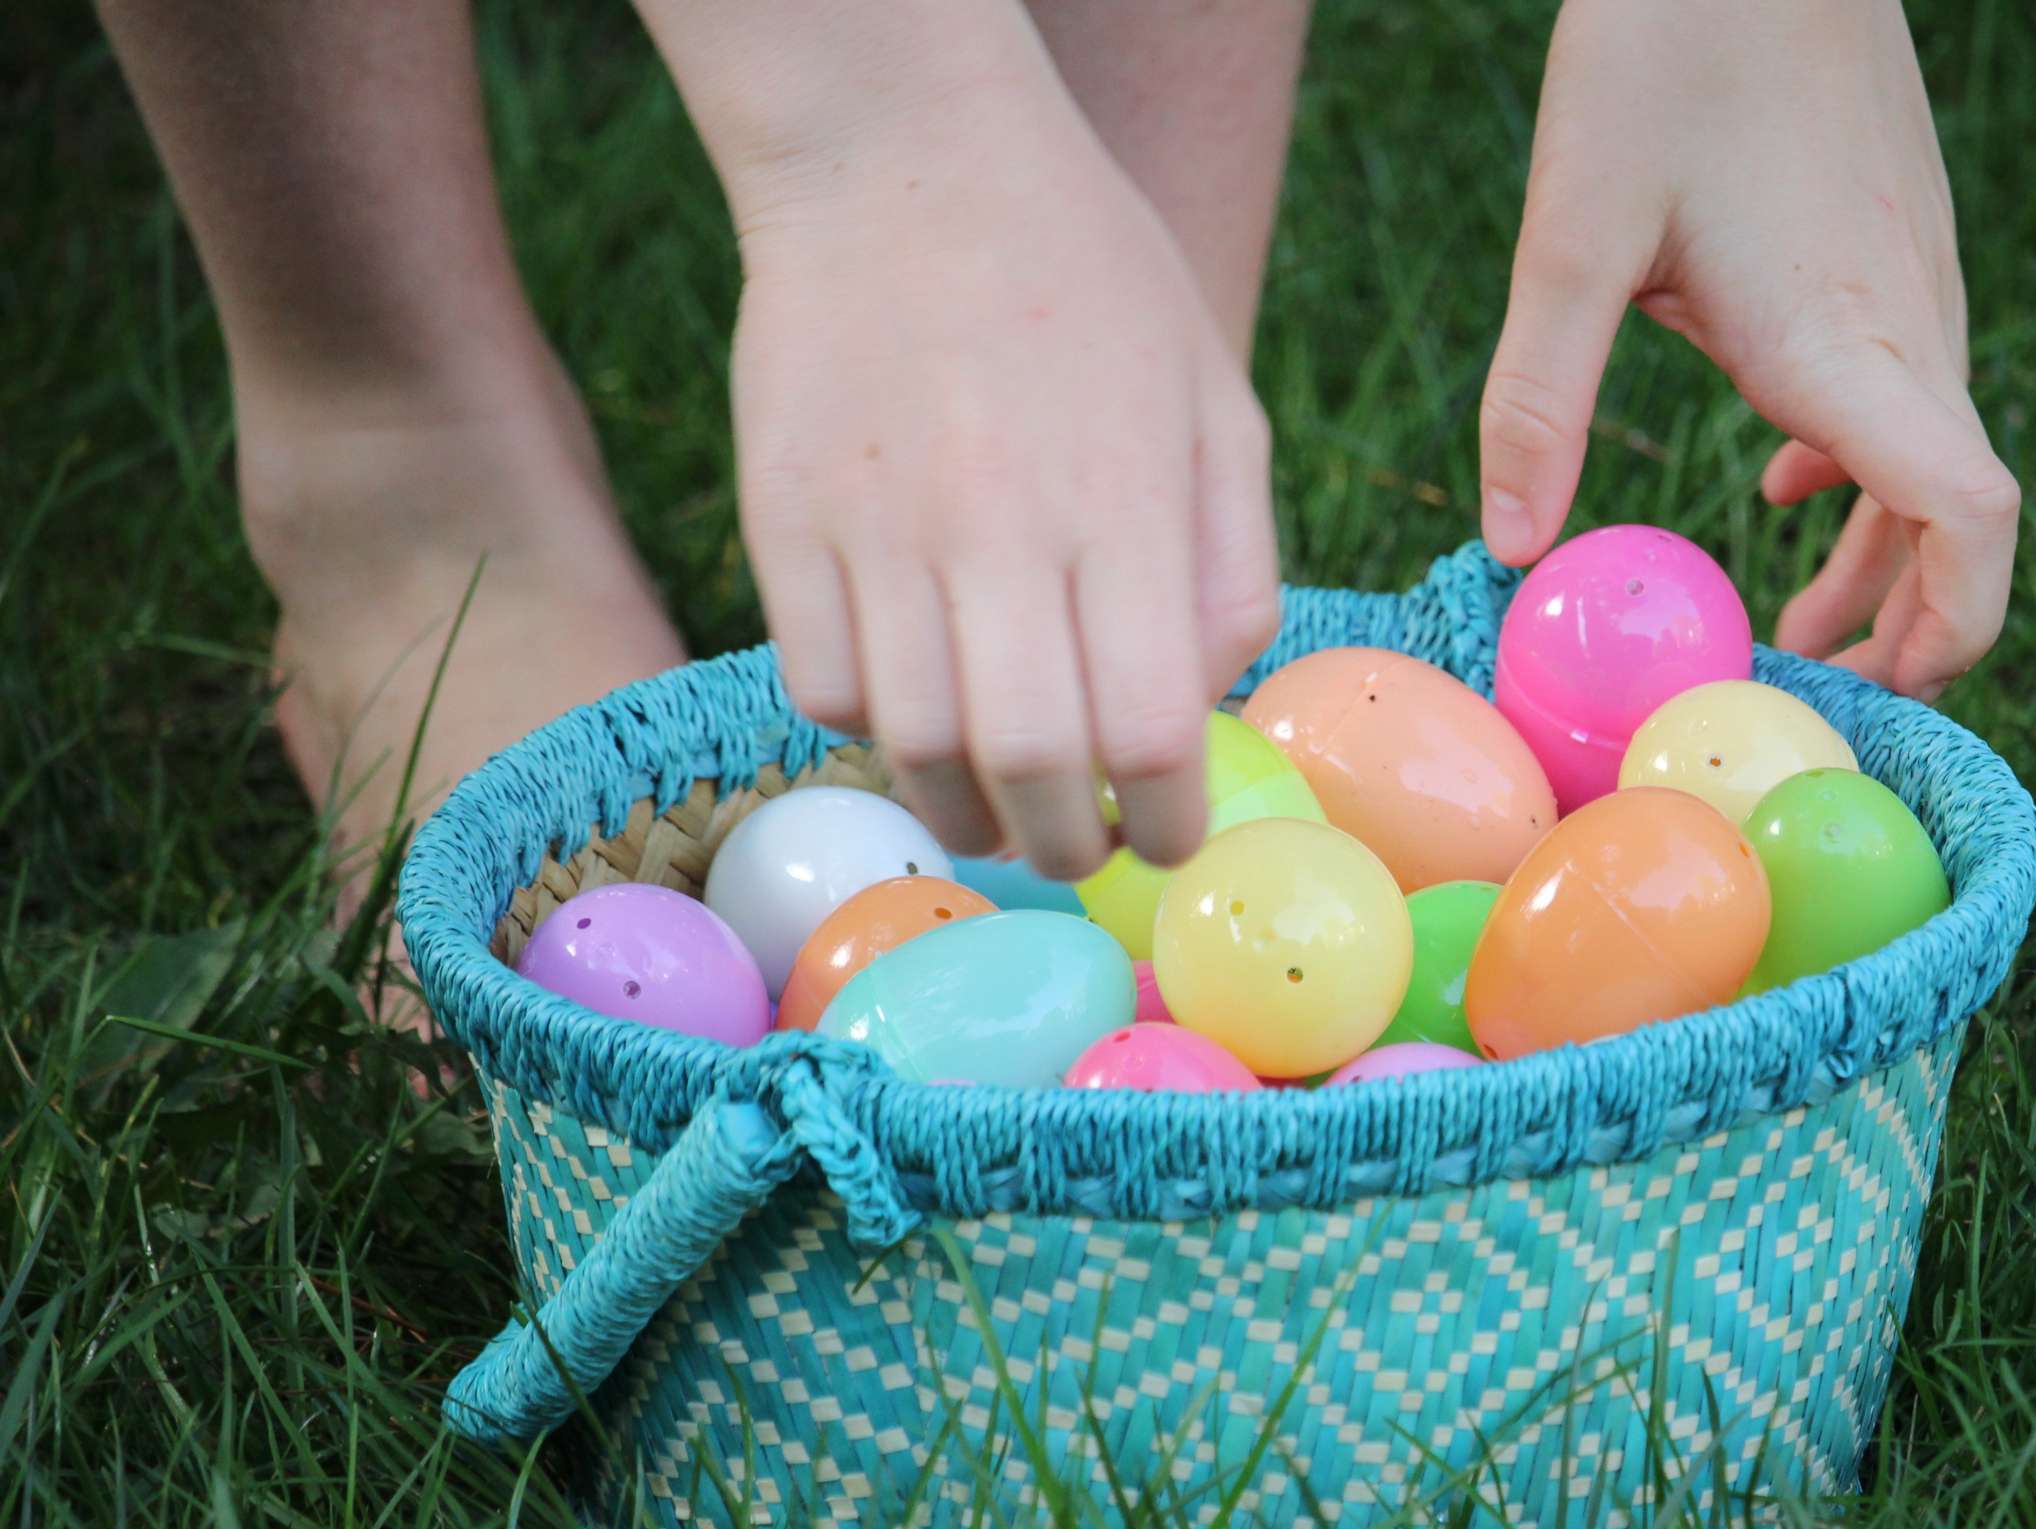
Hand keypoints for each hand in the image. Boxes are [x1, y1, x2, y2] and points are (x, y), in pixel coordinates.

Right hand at [644, 4, 1280, 877]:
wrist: (902, 158)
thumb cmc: (1088, 279)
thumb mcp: (1215, 399)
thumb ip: (1233, 562)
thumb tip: (1207, 703)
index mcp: (1123, 501)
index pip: (1148, 727)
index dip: (1165, 820)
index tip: (1166, 839)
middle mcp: (998, 527)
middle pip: (1028, 763)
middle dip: (1064, 845)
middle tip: (1078, 844)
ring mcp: (878, 528)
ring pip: (914, 745)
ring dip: (965, 810)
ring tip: (999, 803)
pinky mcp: (784, 522)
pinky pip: (822, 688)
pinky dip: (872, 729)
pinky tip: (914, 699)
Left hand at [1479, 0, 2019, 700]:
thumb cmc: (1668, 50)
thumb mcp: (1574, 229)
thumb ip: (1539, 393)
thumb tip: (1511, 544)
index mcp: (1845, 341)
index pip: (1965, 515)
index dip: (1955, 625)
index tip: (1890, 692)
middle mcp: (1907, 325)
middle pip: (1954, 518)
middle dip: (1907, 625)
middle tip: (1817, 697)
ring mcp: (1915, 285)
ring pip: (1930, 459)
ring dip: (1877, 554)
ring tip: (1797, 622)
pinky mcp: (1895, 249)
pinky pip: (1906, 395)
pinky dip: (1858, 469)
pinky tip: (1781, 481)